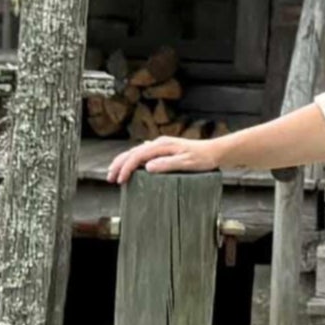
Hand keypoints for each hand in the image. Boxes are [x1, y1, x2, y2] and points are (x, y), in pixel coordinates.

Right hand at [109, 134, 227, 183]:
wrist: (215, 152)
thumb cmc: (203, 158)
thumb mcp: (187, 162)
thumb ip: (167, 164)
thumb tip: (147, 167)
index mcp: (162, 145)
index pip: (137, 156)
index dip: (126, 168)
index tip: (120, 180)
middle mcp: (159, 143)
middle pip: (132, 152)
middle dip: (119, 164)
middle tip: (110, 178)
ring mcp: (161, 146)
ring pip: (136, 152)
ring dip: (123, 162)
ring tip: (115, 173)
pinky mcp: (163, 150)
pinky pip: (143, 153)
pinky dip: (133, 160)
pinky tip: (130, 165)